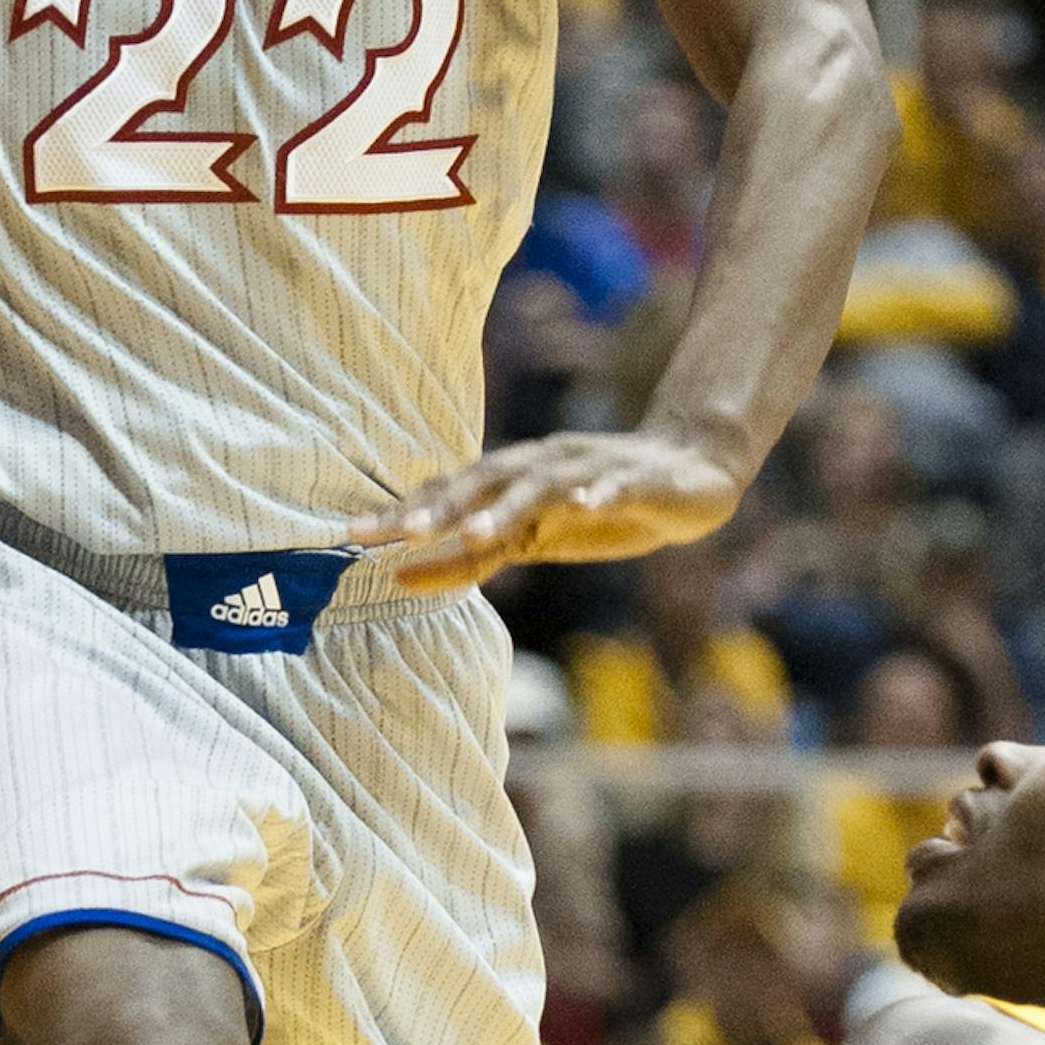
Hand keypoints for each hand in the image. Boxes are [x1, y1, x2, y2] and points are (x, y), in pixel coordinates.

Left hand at [351, 431, 740, 589]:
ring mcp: (589, 470)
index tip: (354, 534)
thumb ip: (472, 555)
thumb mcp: (534, 538)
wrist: (690, 469)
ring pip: (540, 484)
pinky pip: (614, 485)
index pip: (449, 493)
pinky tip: (587, 504)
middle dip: (440, 506)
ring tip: (472, 531)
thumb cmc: (600, 506)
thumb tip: (401, 577)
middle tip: (397, 532)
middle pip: (482, 481)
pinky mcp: (636, 481)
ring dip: (506, 506)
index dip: (405, 512)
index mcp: (512, 479)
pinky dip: (599, 492)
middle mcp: (541, 466)